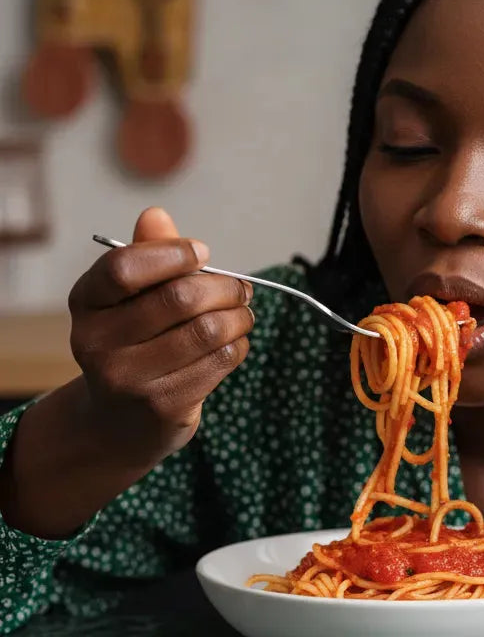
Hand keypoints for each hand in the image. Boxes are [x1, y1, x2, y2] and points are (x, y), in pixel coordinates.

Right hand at [67, 207, 253, 463]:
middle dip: (224, 287)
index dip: (172, 253)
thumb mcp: (129, 299)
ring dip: (240, 316)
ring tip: (243, 312)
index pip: (124, 268)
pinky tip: (234, 341)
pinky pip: (220, 360)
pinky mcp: (163, 405)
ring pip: (208, 330)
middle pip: (180, 298)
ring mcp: (128, 378)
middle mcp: (97, 342)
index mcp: (86, 303)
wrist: (119, 421)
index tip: (201, 252)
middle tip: (241, 287)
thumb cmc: (134, 343)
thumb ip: (146, 255)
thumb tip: (157, 215)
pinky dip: (238, 344)